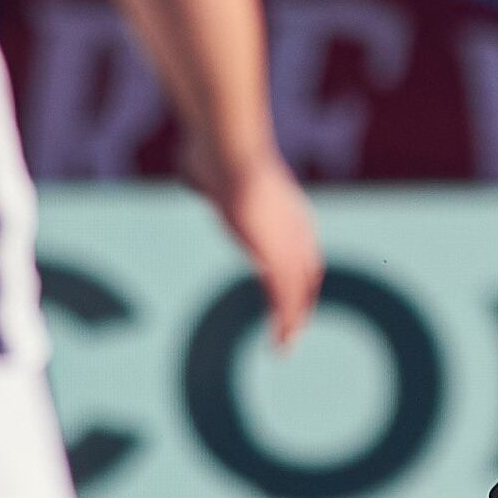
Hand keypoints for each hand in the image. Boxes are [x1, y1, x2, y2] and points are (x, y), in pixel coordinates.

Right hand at [187, 143, 322, 347]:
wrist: (231, 154)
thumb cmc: (213, 151)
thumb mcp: (212, 166)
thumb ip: (207, 176)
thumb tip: (191, 170)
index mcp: (287, 209)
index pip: (302, 250)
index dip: (298, 272)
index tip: (290, 290)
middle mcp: (297, 230)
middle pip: (306, 274)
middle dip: (300, 301)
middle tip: (294, 327)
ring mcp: (290, 245)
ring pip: (297, 291)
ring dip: (293, 320)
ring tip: (284, 345)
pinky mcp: (278, 260)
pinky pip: (286, 298)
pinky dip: (285, 321)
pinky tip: (281, 339)